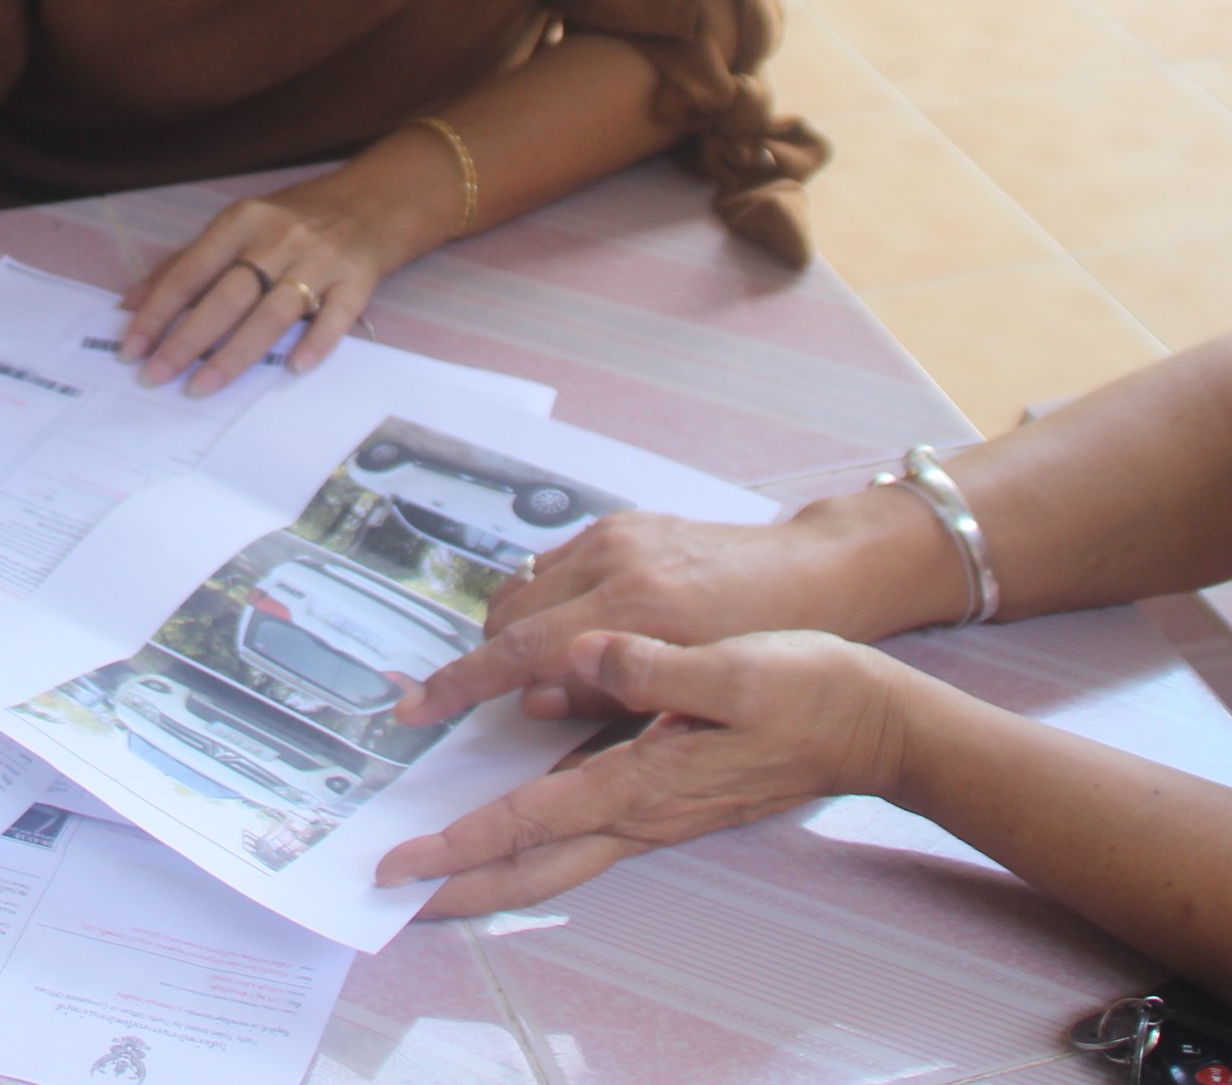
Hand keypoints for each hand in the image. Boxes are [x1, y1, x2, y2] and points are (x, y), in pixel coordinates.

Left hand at [122, 186, 406, 394]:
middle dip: (186, 340)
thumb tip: (131, 301)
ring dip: (234, 353)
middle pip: (227, 296)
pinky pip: (336, 316)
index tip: (131, 348)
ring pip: (272, 312)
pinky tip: (293, 368)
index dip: (158, 312)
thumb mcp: (238, 226)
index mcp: (241, 222)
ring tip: (202, 386)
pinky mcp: (357, 280)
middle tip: (156, 376)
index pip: (190, 272)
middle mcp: (277, 239)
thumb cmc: (294, 220)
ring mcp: (319, 261)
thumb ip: (186, 262)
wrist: (372, 202)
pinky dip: (316, 342)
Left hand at [378, 629, 913, 914]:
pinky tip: (512, 828)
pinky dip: (532, 843)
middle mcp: (642, 813)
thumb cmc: (808, 691)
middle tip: (393, 893)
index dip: (460, 842)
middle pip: (532, 870)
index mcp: (645, 783)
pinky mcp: (665, 802)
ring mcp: (655, 815)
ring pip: (555, 861)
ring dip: (490, 872)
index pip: (530, 819)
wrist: (871, 725)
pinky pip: (581, 836)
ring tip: (435, 873)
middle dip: (459, 887)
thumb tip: (587, 656)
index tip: (404, 859)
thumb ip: (652, 667)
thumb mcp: (732, 666)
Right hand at [397, 492, 969, 728]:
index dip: (460, 685)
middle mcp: (617, 563)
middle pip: (508, 615)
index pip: (521, 651)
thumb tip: (527, 705)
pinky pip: (553, 563)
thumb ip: (606, 700)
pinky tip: (572, 627)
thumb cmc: (769, 645)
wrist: (815, 573)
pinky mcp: (622, 521)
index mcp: (637, 612)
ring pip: (523, 586)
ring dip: (515, 629)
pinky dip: (546, 599)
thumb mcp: (694, 688)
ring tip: (535, 668)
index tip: (416, 709)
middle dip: (486, 659)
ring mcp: (616, 535)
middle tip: (483, 699)